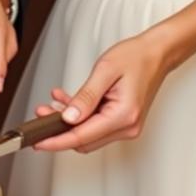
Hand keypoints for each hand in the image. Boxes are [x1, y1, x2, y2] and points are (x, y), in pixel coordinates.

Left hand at [33, 31, 171, 153]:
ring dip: (68, 121)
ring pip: (88, 132)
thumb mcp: (105, 70)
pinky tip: (66, 101)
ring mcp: (125, 125)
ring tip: (50, 105)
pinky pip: (95, 124)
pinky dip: (79, 115)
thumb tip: (68, 117)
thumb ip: (86, 96)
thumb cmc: (136, 57)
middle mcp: (126, 126)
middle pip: (84, 139)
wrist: (155, 53)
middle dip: (59, 129)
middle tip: (40, 115)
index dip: (57, 140)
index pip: (82, 136)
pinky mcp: (122, 120)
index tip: (39, 142)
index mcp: (123, 116)